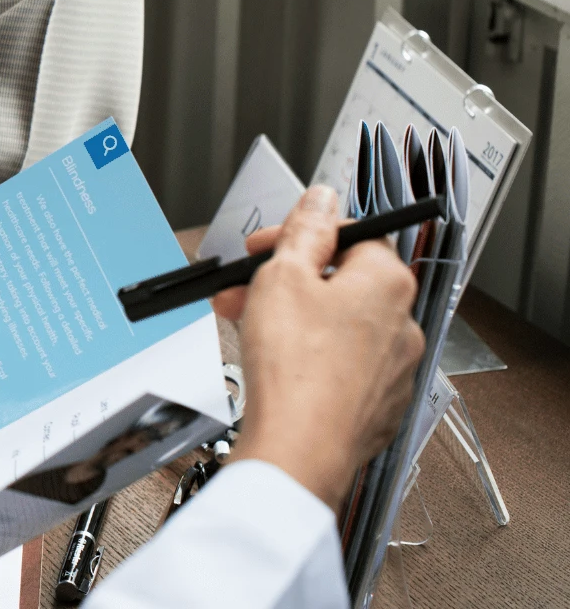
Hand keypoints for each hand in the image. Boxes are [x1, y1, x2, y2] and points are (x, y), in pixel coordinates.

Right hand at [223, 186, 425, 507]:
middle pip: (340, 282)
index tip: (265, 246)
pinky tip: (274, 366)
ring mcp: (394, 369)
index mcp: (387, 283)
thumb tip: (323, 198)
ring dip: (292, 318)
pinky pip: (341, 366)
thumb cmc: (295, 368)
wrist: (300, 449)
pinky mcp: (378, 405)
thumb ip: (306, 230)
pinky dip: (308, 358)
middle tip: (244, 289)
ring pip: (337, 325)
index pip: (350, 234)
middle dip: (285, 280)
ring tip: (247, 329)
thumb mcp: (283, 277)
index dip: (299, 235)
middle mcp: (402, 323)